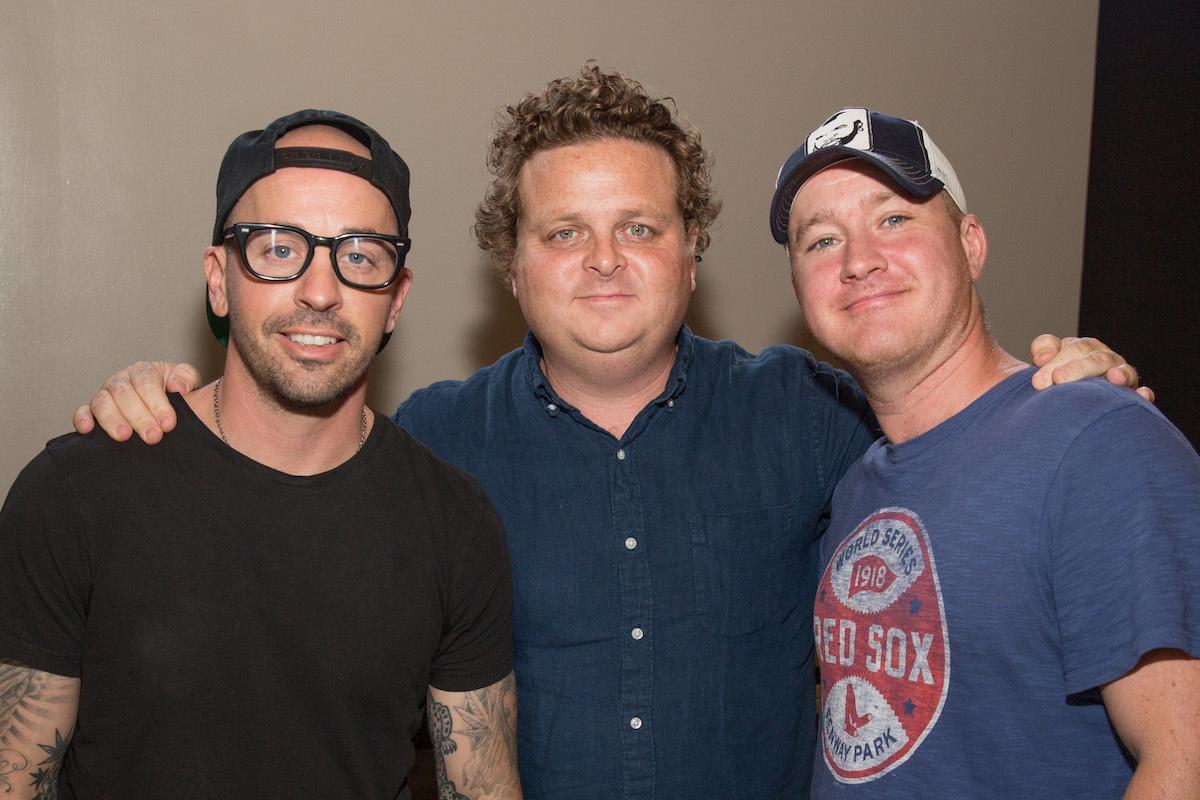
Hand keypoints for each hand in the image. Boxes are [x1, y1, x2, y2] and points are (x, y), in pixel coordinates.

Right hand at [72, 361, 200, 442]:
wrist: (165, 407)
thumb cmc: (176, 395)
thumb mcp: (186, 382)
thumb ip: (186, 377)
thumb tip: (176, 386)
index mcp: (144, 371)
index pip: (147, 382)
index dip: (157, 403)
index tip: (168, 423)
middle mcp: (121, 380)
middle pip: (125, 394)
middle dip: (139, 417)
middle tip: (153, 436)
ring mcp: (105, 394)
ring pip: (102, 402)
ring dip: (112, 420)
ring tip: (124, 436)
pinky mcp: (92, 410)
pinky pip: (82, 411)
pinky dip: (82, 419)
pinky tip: (87, 429)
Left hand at [1030, 335, 1153, 402]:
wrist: (1063, 400)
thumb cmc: (1053, 379)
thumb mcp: (1046, 361)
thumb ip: (1043, 349)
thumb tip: (1043, 356)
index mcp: (1083, 348)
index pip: (1073, 348)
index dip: (1056, 360)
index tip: (1038, 380)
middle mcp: (1104, 358)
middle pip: (1095, 358)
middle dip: (1076, 368)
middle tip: (1057, 379)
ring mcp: (1120, 375)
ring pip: (1121, 371)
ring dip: (1118, 374)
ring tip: (1113, 376)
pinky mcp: (1131, 394)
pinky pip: (1140, 393)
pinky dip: (1143, 393)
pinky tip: (1142, 394)